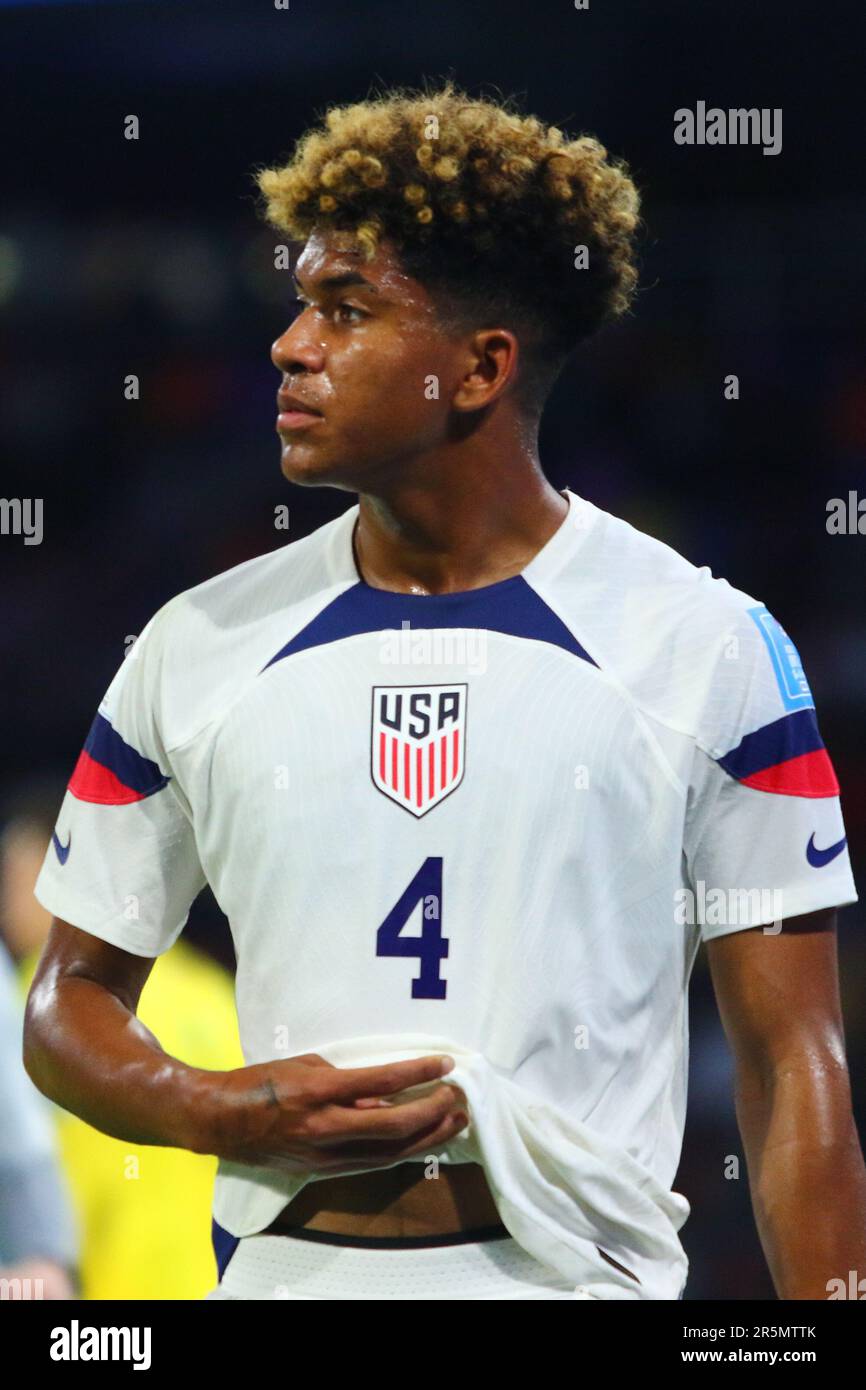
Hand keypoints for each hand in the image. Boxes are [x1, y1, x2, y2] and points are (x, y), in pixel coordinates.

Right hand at [197, 1052, 468, 1173]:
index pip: (383, 1082)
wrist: (222, 1120)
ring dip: (428, 1137)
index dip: (419, 1072)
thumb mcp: (306, 1066)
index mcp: (320, 1091)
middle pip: (395, 1126)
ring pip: (390, 1152)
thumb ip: (347, 1080)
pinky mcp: (323, 1170)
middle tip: (457, 1096)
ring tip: (454, 1121)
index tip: (445, 1063)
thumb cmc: (262, 1082)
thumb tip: (385, 1094)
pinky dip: (402, 1152)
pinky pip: (372, 1163)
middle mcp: (326, 1126)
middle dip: (433, 1112)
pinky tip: (422, 1142)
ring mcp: (326, 1154)